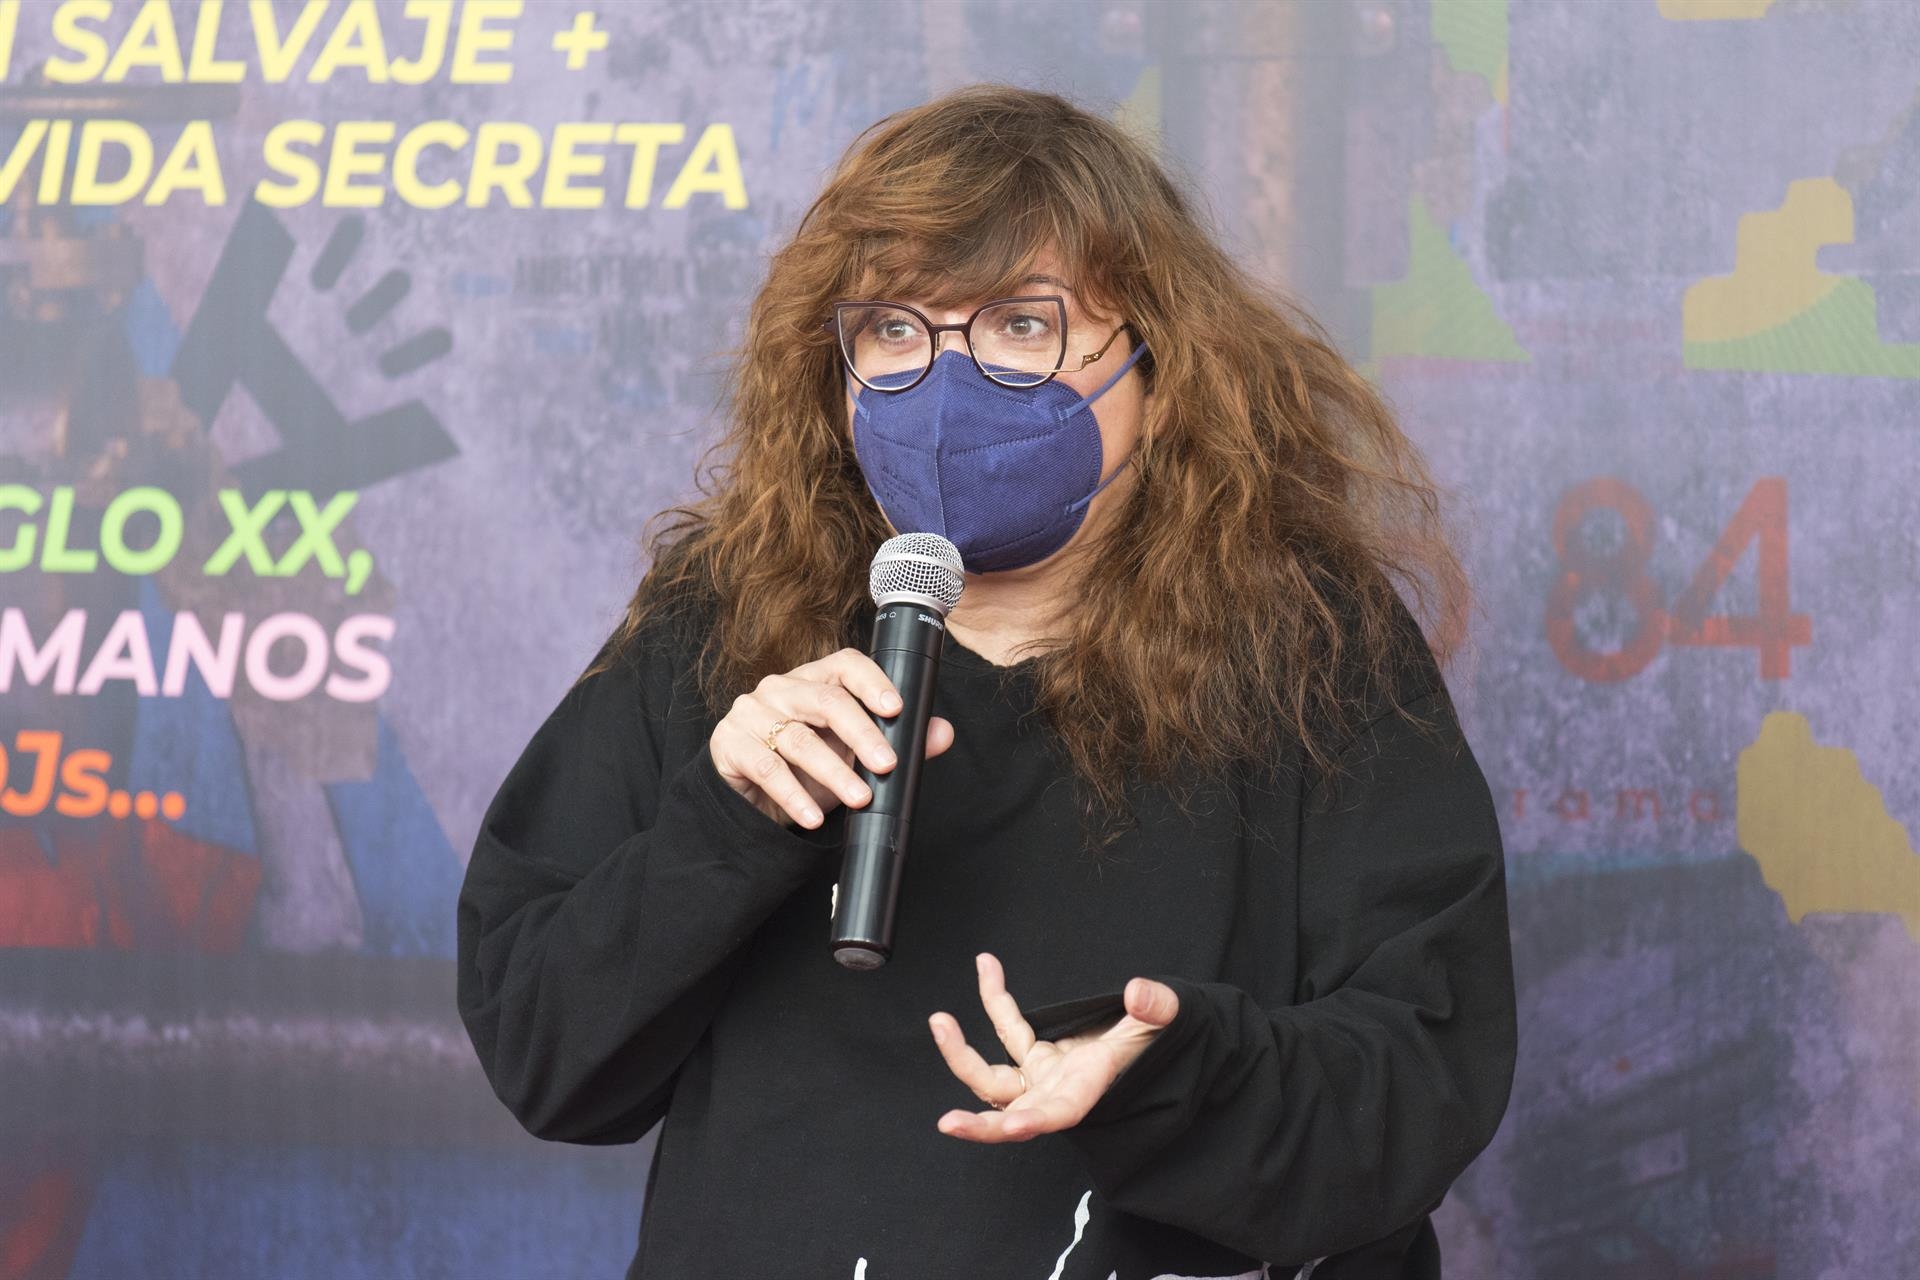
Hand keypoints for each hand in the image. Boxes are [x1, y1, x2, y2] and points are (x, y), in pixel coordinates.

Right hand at [710, 647, 954, 829]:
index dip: (872, 682)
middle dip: (863, 734)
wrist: (753, 801)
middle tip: (888, 765)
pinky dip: (794, 796)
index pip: (845, 664)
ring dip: (834, 773)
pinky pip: (767, 768)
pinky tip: (812, 816)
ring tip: (860, 799)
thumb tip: (943, 732)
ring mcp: (751, 712)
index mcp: (814, 680)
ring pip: (799, 738)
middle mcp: (781, 688)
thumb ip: (898, 743)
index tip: (896, 708)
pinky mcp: (730, 743)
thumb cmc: (805, 770)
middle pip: (827, 700)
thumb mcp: (854, 757)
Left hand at [928, 952, 1179, 1142]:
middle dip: (980, 1125)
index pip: (1061, 1112)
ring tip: (938, 1021)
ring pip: (994, 1079)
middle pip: (1012, 1113)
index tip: (1012, 1126)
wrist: (1158, 1037)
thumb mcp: (1168, 1019)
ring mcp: (1045, 1075)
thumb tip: (1138, 992)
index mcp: (1089, 1088)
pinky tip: (987, 966)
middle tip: (948, 1123)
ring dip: (961, 1055)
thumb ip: (1156, 1008)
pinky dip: (995, 1000)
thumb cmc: (1162, 1036)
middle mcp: (1059, 1090)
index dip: (1036, 1120)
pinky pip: (1008, 1030)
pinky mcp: (1038, 1057)